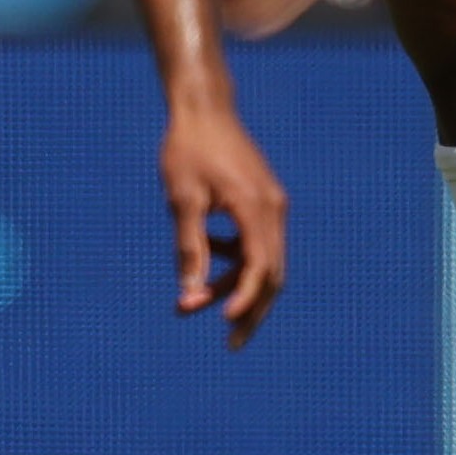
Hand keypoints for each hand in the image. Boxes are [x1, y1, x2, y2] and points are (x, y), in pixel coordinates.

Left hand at [160, 92, 288, 348]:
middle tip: (232, 345)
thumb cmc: (188, 150)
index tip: (226, 324)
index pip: (260, 266)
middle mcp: (273, 209)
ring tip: (194, 305)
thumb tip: (188, 295)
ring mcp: (272, 206)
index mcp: (256, 207)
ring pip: (265, 261)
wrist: (204, 109)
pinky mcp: (263, 202)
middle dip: (251, 311)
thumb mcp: (182, 200)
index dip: (244, 299)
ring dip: (236, 287)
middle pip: (272, 274)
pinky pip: (257, 243)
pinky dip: (235, 260)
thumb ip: (189, 248)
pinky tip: (206, 255)